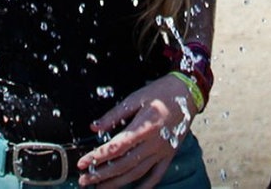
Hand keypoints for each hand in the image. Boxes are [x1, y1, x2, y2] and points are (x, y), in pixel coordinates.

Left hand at [76, 73, 197, 186]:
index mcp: (144, 127)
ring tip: (99, 188)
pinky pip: (157, 175)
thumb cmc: (161, 92)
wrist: (188, 93)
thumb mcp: (135, 98)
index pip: (116, 147)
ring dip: (117, 183)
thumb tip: (94, 127)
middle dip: (101, 174)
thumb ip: (114, 115)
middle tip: (84, 180)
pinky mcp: (170, 154)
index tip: (82, 163)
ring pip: (137, 173)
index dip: (97, 157)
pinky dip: (145, 186)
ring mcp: (163, 151)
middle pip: (124, 164)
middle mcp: (154, 143)